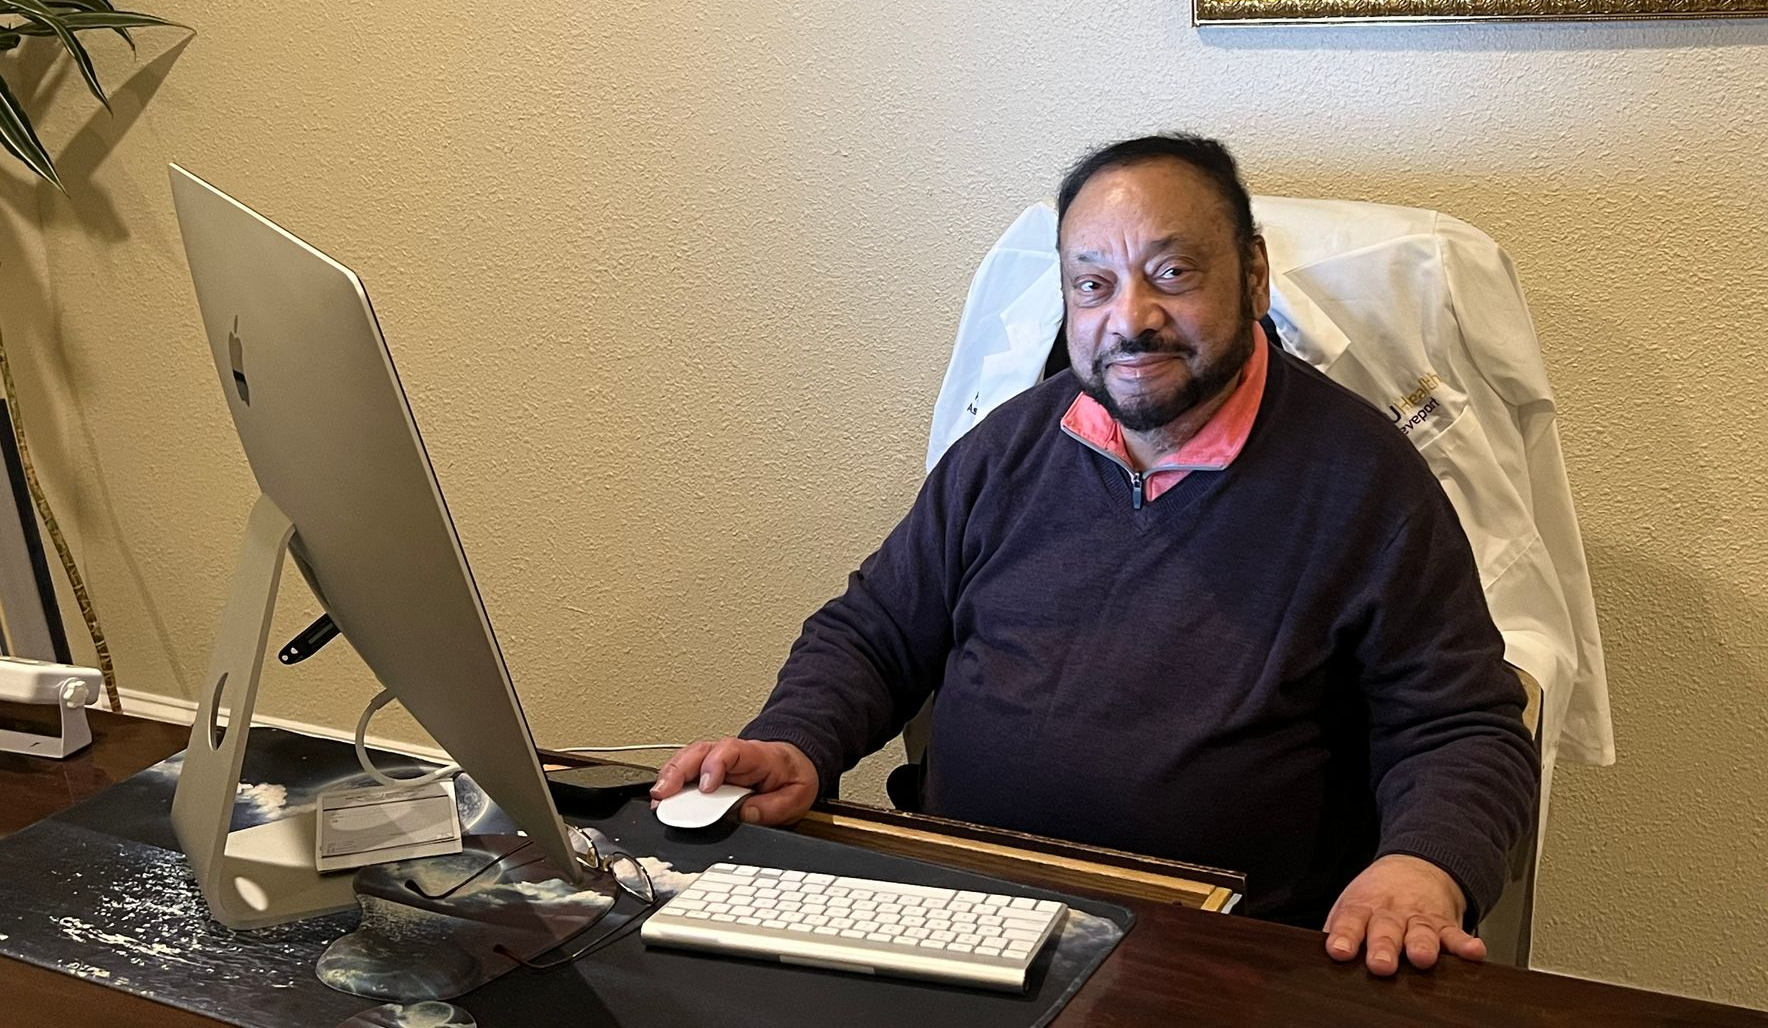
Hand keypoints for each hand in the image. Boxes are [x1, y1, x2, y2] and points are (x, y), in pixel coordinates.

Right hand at [649, 737, 818, 825]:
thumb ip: (772, 808)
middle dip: (678, 771)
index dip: (714, 766)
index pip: (730, 751)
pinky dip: (671, 783)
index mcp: (757, 755)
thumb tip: (744, 815)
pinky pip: (686, 771)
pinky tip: (662, 798)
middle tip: (664, 793)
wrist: (794, 765)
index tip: (706, 788)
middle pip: (699, 752)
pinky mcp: (707, 771)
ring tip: (657, 799)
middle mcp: (732, 754)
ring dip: (669, 777)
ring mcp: (717, 760)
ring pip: (687, 759)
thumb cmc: (792, 777)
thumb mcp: (796, 796)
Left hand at [1322, 854, 1485, 975]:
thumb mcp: (1352, 903)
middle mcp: (1391, 914)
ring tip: (1422, 958)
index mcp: (1363, 908)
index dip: (1344, 936)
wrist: (1416, 865)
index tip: (1339, 950)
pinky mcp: (1445, 924)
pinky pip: (1456, 935)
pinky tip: (1474, 951)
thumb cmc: (1377, 895)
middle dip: (1384, 947)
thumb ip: (1338, 927)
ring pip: (1421, 933)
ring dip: (1422, 946)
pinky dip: (1466, 945)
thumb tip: (1319, 952)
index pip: (1350, 921)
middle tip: (1381, 964)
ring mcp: (1419, 918)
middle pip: (1386, 931)